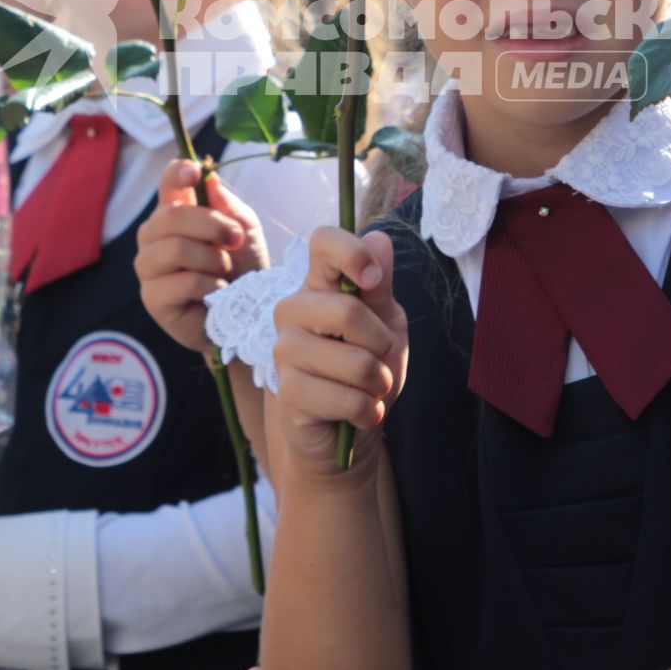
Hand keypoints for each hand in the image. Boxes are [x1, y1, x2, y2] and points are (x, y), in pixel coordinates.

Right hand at [135, 159, 268, 352]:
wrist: (248, 314)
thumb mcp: (243, 230)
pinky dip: (211, 285)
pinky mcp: (153, 298)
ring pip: (175, 248)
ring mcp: (149, 267)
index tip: (193, 173)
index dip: (176, 173)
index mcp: (175, 213)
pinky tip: (217, 293)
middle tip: (234, 240)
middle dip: (212, 226)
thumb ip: (227, 205)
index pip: (167, 183)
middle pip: (171, 217)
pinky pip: (184, 280)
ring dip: (212, 259)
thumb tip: (209, 178)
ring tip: (225, 271)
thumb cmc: (243, 268)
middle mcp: (154, 237)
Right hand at [273, 225, 405, 477]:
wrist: (347, 431)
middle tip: (380, 360)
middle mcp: (293, 312)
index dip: (352, 253)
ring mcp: (284, 352)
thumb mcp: (385, 325)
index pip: (323, 242)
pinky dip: (370, 411)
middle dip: (381, 343)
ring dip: (379, 382)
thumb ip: (381, 286)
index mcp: (318, 286)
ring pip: (355, 361)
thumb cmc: (366, 370)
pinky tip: (361, 412)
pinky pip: (348, 399)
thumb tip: (381, 238)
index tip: (373, 281)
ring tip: (370, 389)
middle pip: (346, 310)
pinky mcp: (287, 393)